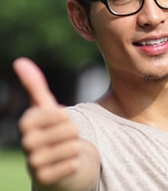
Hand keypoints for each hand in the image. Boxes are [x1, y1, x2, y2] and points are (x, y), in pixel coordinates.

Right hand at [15, 58, 82, 187]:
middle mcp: (26, 142)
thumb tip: (19, 61)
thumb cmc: (54, 135)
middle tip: (65, 141)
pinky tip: (67, 166)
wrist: (60, 168)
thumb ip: (35, 86)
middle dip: (74, 134)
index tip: (60, 124)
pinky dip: (75, 164)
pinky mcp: (45, 179)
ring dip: (76, 149)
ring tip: (66, 152)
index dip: (68, 118)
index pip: (62, 113)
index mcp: (26, 122)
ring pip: (72, 146)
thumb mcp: (47, 110)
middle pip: (70, 129)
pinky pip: (72, 165)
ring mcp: (33, 162)